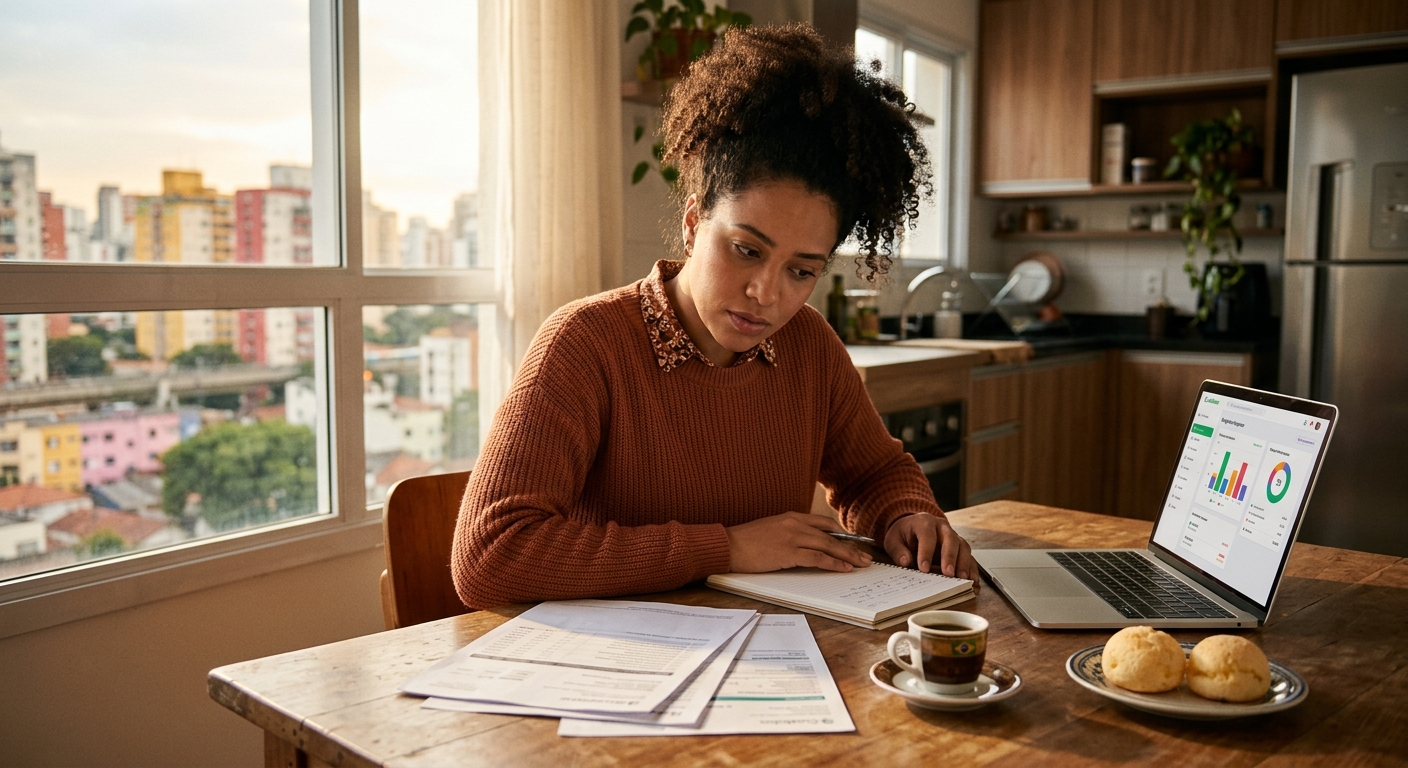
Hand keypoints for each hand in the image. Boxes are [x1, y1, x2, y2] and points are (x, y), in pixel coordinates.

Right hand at [726, 512, 872, 572]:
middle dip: (851, 547)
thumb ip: (788, 533)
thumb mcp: (770, 530)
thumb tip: (803, 545)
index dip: (841, 534)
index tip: (853, 543)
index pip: (823, 523)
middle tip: (865, 556)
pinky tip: (844, 569)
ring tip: (861, 564)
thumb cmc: (745, 541)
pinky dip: (833, 564)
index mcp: (790, 516)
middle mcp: (794, 524)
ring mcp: (792, 537)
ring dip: (847, 556)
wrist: (728, 545)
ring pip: (828, 546)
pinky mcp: (788, 552)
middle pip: (830, 535)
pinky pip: (817, 558)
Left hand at [884, 513, 977, 586]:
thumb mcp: (893, 540)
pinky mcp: (960, 548)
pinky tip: (972, 581)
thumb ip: (898, 550)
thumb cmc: (904, 534)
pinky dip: (972, 570)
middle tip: (948, 574)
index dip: (926, 552)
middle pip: (951, 539)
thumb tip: (905, 561)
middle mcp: (942, 527)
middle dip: (950, 557)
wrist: (913, 527)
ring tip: (963, 580)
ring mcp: (954, 536)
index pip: (927, 535)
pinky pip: (970, 557)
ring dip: (964, 564)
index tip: (923, 569)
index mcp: (924, 522)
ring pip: (963, 547)